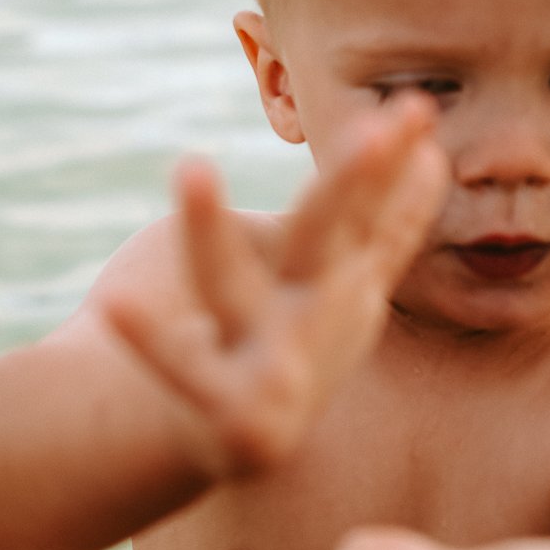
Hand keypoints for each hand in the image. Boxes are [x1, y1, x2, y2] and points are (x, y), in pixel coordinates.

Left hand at [98, 96, 447, 476]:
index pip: (374, 212)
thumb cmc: (289, 336)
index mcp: (343, 284)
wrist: (236, 443)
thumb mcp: (347, 282)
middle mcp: (318, 323)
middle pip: (326, 240)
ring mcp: (276, 370)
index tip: (413, 107)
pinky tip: (117, 304)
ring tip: (190, 167)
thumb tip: (432, 156)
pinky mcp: (227, 411)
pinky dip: (152, 340)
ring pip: (231, 291)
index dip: (395, 165)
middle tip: (377, 130)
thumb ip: (386, 225)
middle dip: (352, 183)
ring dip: (211, 233)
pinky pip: (179, 366)